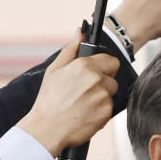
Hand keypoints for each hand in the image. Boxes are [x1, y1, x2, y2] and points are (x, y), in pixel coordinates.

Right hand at [17, 39, 118, 155]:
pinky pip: (109, 108)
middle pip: (112, 78)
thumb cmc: (49, 100)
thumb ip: (70, 50)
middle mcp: (96, 79)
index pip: (112, 61)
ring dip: (101, 97)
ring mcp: (103, 97)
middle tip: (85, 92)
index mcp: (84, 66)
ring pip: (111, 94)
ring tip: (83, 103)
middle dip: (102, 83)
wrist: (48, 128)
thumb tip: (79, 32)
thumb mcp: (55, 70)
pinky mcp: (107, 112)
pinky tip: (86, 113)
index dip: (105, 67)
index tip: (97, 73)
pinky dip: (100, 111)